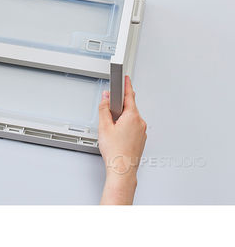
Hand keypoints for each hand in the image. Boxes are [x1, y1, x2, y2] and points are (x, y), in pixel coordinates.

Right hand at [98, 76, 146, 203]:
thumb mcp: (104, 126)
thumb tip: (106, 98)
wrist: (122, 170)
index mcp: (132, 116)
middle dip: (119, 105)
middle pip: (130, 107)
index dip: (126, 85)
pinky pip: (133, 127)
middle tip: (110, 106)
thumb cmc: (115, 151)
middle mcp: (140, 122)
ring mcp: (142, 132)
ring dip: (122, 117)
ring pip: (131, 118)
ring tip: (111, 127)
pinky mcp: (141, 139)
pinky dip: (125, 126)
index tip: (125, 77)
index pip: (129, 95)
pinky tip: (117, 134)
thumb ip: (104, 109)